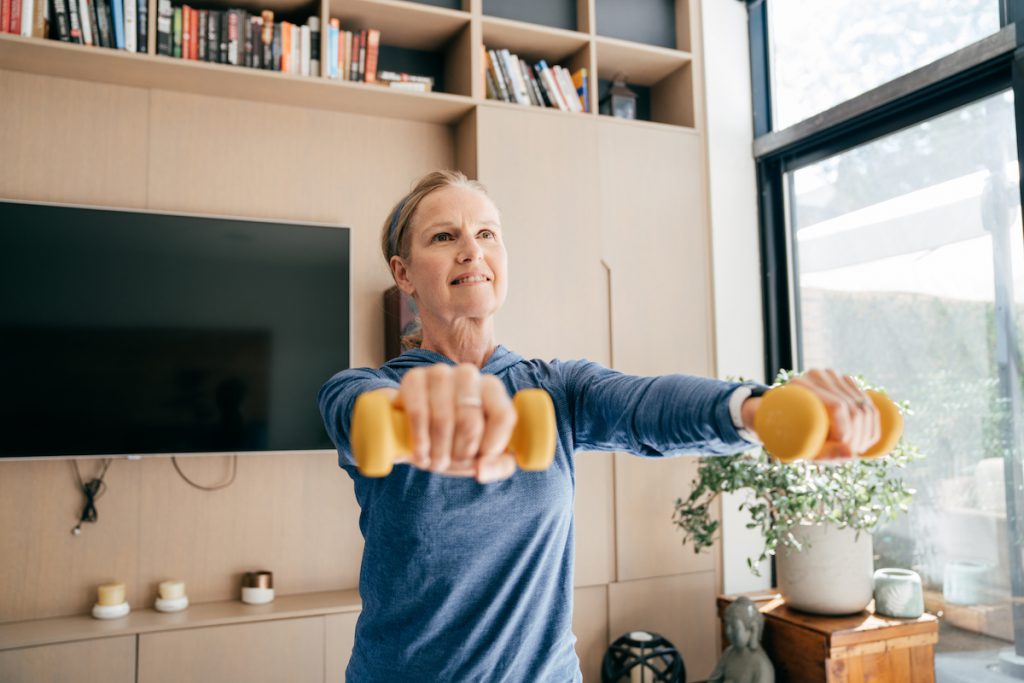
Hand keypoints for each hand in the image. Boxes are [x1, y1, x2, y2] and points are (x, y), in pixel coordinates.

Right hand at [387, 363, 518, 482]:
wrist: (412, 425)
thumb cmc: (453, 439)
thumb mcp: (481, 455)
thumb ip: (498, 466)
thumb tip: (483, 470)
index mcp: (492, 388)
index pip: (503, 416)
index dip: (491, 447)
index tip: (479, 461)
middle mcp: (468, 375)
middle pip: (471, 423)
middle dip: (461, 454)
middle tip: (451, 464)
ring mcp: (439, 373)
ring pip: (444, 421)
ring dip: (439, 452)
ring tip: (435, 463)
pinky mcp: (413, 378)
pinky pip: (418, 414)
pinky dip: (420, 441)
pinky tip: (420, 454)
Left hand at [786, 369, 880, 458]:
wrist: (787, 421)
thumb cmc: (792, 438)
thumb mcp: (805, 449)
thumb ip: (827, 453)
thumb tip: (851, 454)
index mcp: (799, 385)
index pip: (837, 407)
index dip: (847, 432)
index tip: (843, 450)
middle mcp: (816, 375)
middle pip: (852, 407)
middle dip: (859, 435)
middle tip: (852, 452)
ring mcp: (832, 376)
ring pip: (863, 405)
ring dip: (868, 432)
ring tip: (857, 449)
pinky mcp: (844, 382)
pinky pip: (867, 401)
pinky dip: (873, 423)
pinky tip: (868, 439)